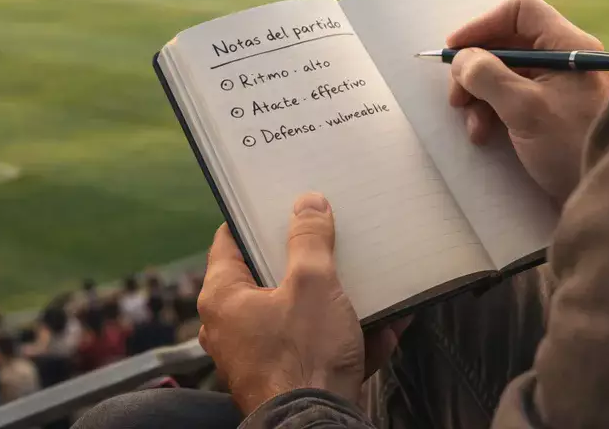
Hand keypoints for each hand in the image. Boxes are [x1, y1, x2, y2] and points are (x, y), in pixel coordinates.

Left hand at [197, 194, 410, 412]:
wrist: (317, 426)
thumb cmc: (303, 355)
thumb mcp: (313, 284)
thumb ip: (310, 239)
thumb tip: (307, 202)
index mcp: (223, 297)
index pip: (229, 240)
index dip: (256, 218)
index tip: (284, 203)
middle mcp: (231, 326)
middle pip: (267, 276)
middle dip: (305, 259)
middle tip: (330, 236)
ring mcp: (259, 354)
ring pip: (298, 312)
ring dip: (334, 300)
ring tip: (367, 280)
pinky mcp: (286, 376)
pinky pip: (316, 344)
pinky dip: (345, 334)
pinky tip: (385, 325)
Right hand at [447, 0, 608, 201]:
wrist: (602, 193)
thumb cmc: (570, 147)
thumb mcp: (523, 109)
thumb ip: (488, 76)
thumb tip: (462, 58)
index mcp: (568, 46)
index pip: (520, 11)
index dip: (484, 25)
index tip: (457, 50)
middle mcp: (565, 58)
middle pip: (508, 42)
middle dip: (477, 67)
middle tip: (457, 95)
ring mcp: (559, 84)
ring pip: (506, 71)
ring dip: (480, 93)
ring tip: (472, 123)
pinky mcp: (551, 109)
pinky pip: (513, 95)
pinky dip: (492, 110)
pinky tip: (484, 134)